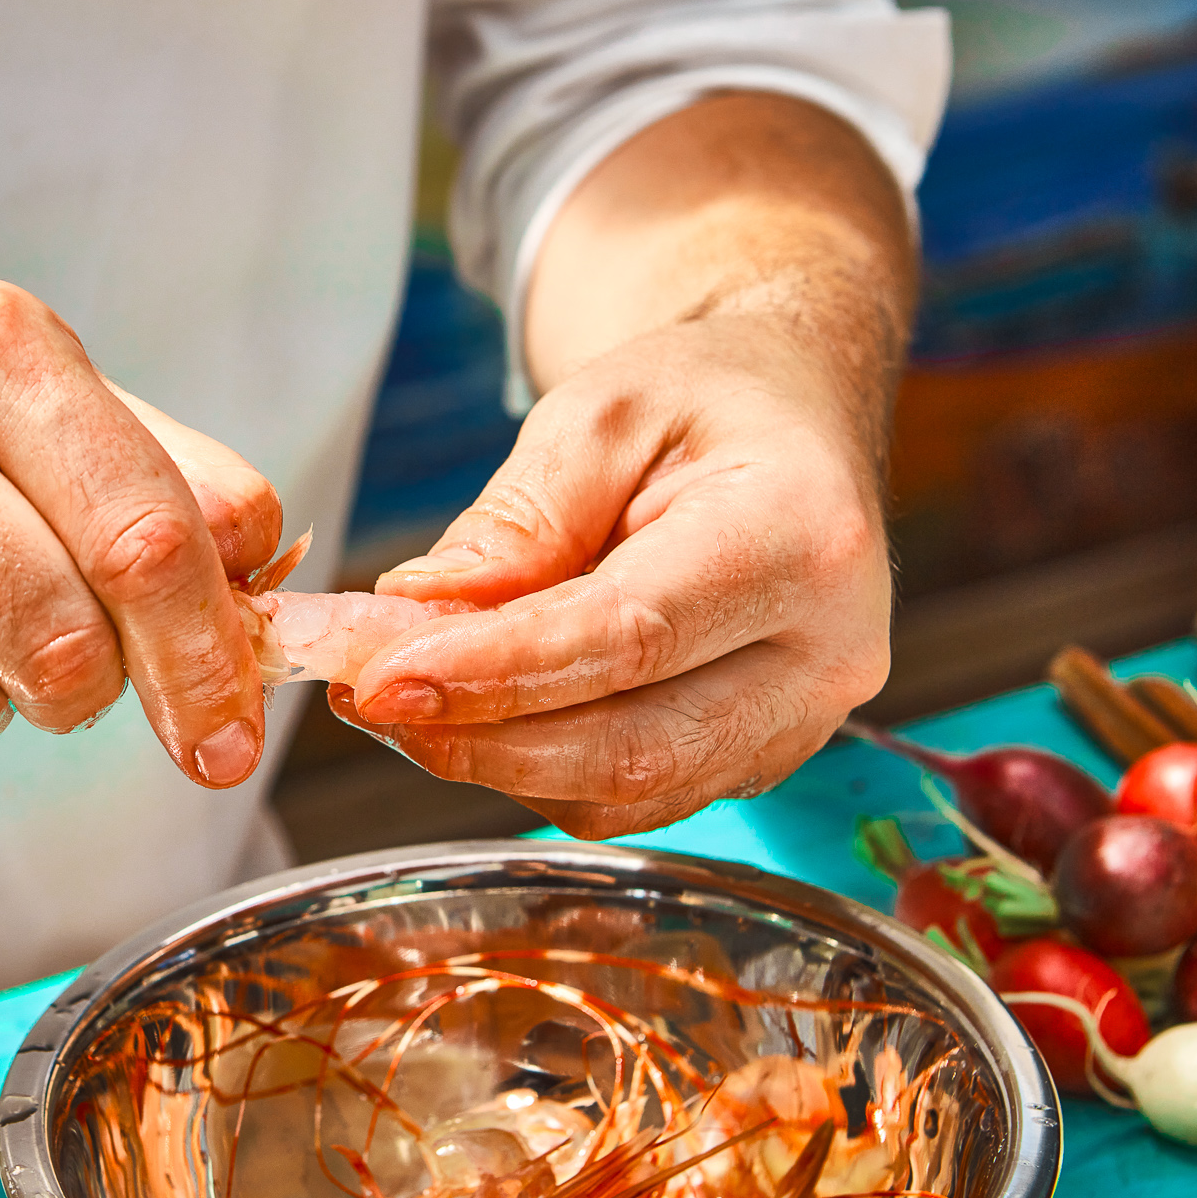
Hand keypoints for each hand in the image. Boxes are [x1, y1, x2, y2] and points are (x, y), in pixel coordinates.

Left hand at [331, 313, 890, 837]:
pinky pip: (636, 797)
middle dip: (484, 740)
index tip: (384, 677)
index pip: (629, 636)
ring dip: (496, 763)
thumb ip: (516, 521)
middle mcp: (825, 652)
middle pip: (636, 746)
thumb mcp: (602, 412)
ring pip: (630, 793)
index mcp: (800, 538)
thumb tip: (419, 618)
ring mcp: (803, 719)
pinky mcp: (760, 755)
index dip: (497, 672)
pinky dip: (538, 769)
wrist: (790, 418)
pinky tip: (472, 715)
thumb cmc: (704, 400)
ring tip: (402, 699)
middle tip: (371, 698)